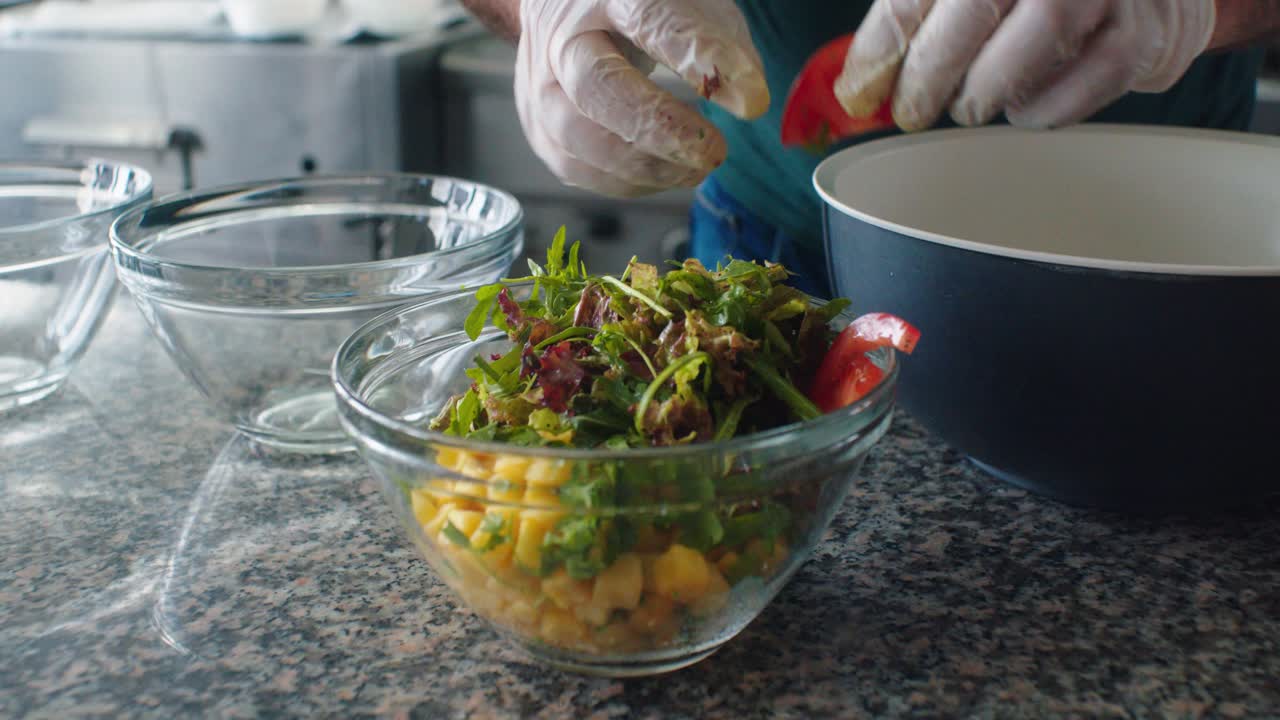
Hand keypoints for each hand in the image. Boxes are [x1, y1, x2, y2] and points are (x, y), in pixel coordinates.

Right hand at [516, 0, 769, 196]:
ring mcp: (539, 81)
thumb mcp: (690, 3)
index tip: (752, 99)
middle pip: (595, 85)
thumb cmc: (641, 8)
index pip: (651, 19)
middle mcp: (562, 33)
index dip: (700, 59)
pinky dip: (625, 182)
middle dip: (658, 127)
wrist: (569, 10)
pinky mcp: (537, 125)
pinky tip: (665, 173)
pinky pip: (574, 167)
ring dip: (644, 166)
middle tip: (713, 152)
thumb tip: (748, 101)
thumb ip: (723, 42)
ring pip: (576, 136)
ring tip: (698, 168)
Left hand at [834, 0, 1216, 131]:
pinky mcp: (1144, 30)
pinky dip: (1042, 107)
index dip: (882, 44)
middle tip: (914, 109)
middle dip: (930, 74)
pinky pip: (1088, 78)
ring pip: (1034, 39)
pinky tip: (1023, 106)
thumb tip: (860, 80)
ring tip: (971, 103)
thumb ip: (920, 15)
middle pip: (975, 5)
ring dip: (987, 88)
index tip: (861, 89)